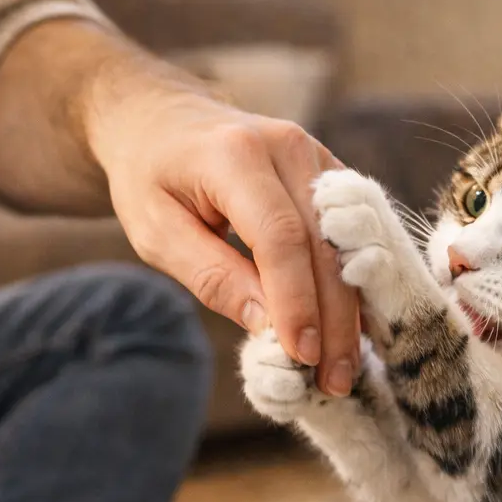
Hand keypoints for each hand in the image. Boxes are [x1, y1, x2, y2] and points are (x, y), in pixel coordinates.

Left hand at [85, 69, 361, 396]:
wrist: (161, 118)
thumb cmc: (149, 177)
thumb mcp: (155, 231)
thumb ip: (210, 274)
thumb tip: (266, 324)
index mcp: (236, 154)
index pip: (280, 236)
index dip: (295, 300)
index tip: (301, 356)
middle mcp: (287, 147)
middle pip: (325, 244)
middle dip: (332, 320)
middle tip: (333, 383)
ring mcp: (316, 155)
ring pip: (348, 243)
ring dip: (350, 311)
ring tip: (343, 371)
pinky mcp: (329, 172)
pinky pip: (352, 234)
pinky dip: (351, 286)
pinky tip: (350, 332)